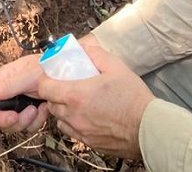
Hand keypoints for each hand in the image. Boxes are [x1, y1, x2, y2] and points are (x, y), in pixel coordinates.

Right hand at [0, 54, 48, 133]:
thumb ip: (7, 83)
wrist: (65, 76)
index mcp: (1, 81)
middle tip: (15, 115)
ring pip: (12, 124)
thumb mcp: (26, 72)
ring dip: (24, 121)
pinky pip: (27, 126)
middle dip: (6, 119)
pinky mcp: (31, 113)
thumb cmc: (46, 67)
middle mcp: (8, 94)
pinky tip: (43, 110)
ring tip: (35, 109)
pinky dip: (35, 121)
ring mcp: (20, 104)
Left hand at [38, 45, 152, 158]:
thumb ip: (95, 53)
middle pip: (50, 103)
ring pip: (59, 119)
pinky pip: (70, 131)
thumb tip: (83, 48)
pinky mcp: (88, 142)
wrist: (146, 127)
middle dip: (54, 93)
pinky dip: (72, 122)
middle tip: (66, 84)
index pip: (45, 88)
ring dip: (63, 108)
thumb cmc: (133, 98)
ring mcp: (80, 131)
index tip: (52, 75)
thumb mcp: (115, 66)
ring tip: (77, 100)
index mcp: (76, 95)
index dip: (45, 79)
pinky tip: (85, 114)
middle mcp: (74, 115)